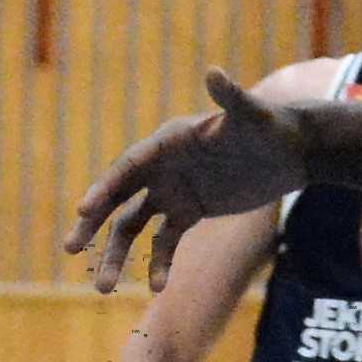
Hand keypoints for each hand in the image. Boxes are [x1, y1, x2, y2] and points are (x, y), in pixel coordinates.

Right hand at [66, 69, 313, 292]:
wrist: (292, 150)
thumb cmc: (271, 127)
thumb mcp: (252, 115)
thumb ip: (230, 97)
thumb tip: (214, 71)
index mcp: (168, 141)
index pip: (128, 167)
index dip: (105, 187)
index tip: (84, 210)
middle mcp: (162, 166)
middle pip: (117, 197)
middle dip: (92, 223)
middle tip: (69, 247)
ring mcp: (172, 190)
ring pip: (132, 226)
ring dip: (117, 255)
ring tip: (104, 289)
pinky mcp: (188, 212)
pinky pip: (164, 242)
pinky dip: (159, 264)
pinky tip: (157, 289)